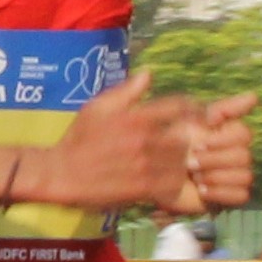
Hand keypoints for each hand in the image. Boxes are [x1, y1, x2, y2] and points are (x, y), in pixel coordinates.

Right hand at [49, 77, 255, 219]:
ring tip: (189, 160)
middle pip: (186, 135)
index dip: (192, 108)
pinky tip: (174, 178)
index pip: (179, 106)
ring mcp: (146, 165)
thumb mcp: (98, 107)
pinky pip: (173, 182)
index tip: (195, 114)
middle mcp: (145, 139)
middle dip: (193, 137)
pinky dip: (177, 180)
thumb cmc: (79, 139)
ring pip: (182, 159)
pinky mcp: (144, 187)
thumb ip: (127, 91)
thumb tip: (149, 74)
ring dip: (186, 159)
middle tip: (198, 140)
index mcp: (136, 116)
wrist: (62, 174)